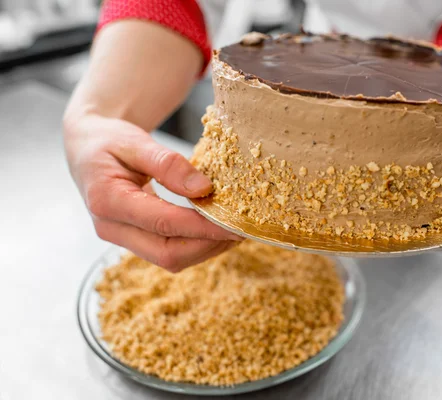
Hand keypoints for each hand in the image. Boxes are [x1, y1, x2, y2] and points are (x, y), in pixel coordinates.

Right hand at [64, 113, 242, 271]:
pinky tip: (216, 230)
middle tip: (241, 230)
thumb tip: (203, 188)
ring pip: (170, 259)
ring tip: (235, 230)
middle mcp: (111, 228)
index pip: (163, 223)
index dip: (202, 226)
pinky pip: (169, 252)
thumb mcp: (135, 141)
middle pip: (167, 254)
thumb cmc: (108, 140)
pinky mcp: (134, 240)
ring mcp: (121, 238)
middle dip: (209, 245)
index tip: (234, 222)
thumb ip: (167, 164)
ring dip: (207, 248)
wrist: (86, 148)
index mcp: (107, 200)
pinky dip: (197, 245)